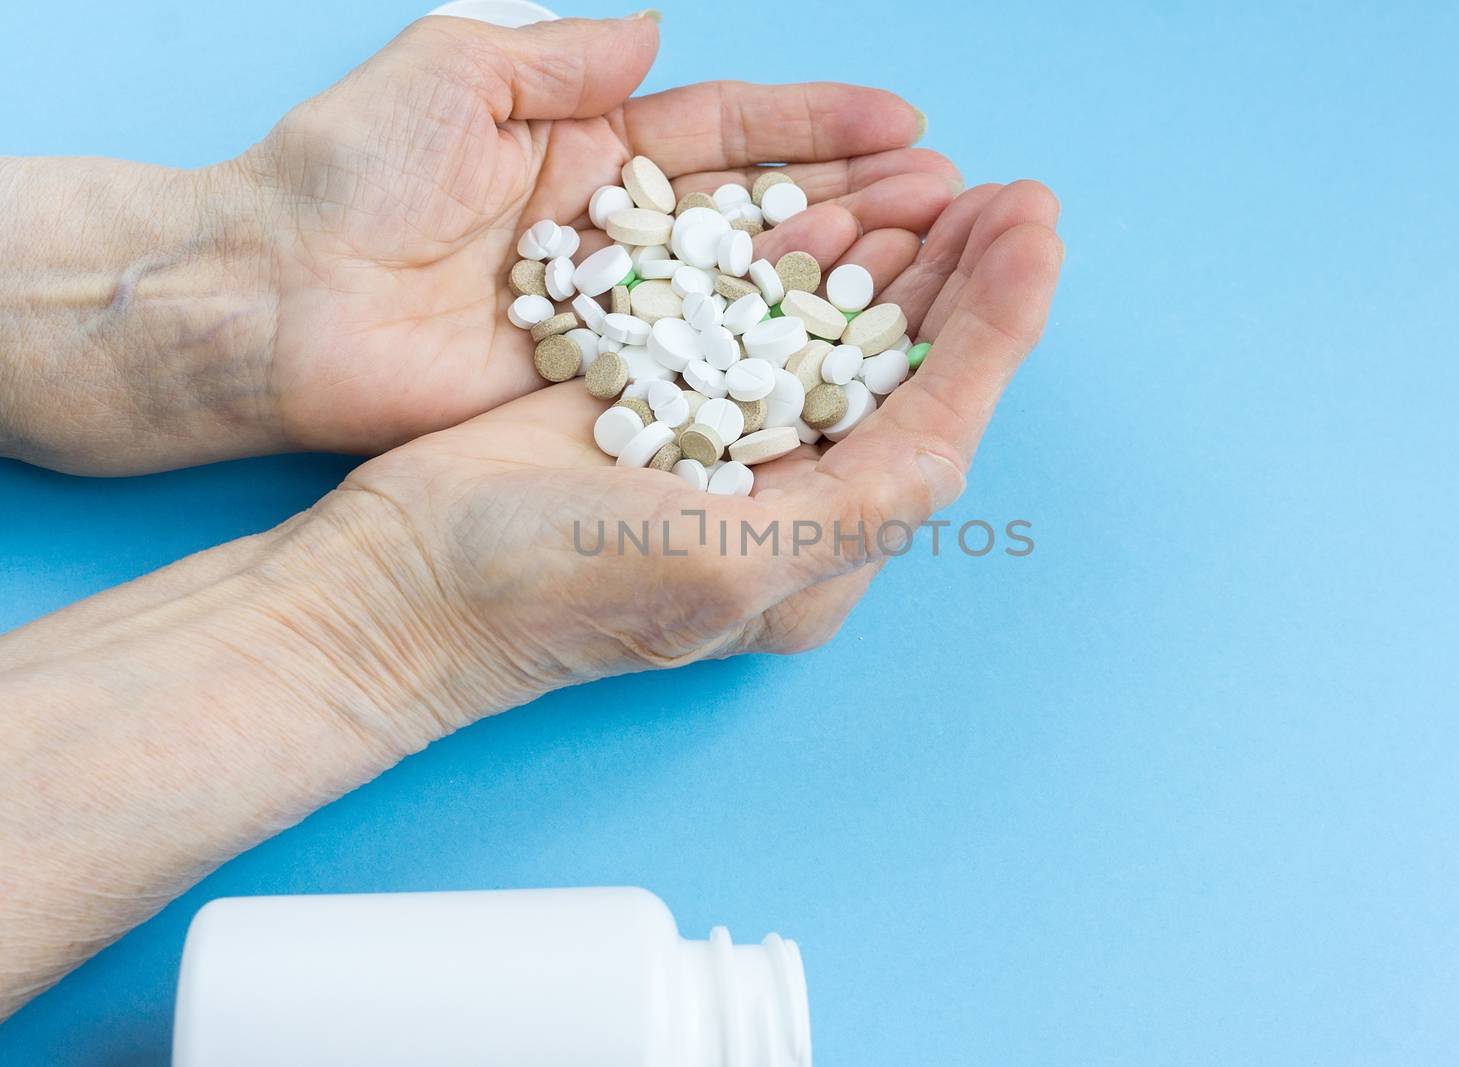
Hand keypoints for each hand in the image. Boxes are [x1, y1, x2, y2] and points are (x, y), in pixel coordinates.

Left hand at [242, 13, 957, 454]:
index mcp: (589, 153)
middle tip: (948, 201)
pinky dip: (764, 365)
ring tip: (926, 266)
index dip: (817, 127)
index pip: (728, 132)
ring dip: (834, 282)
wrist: (263, 300)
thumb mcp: (451, 76)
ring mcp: (613, 319)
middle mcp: (618, 238)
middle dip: (856, 204)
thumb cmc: (341, 175)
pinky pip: (693, 374)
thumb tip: (656, 30)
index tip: (906, 123)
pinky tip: (841, 357)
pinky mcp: (594, 391)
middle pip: (759, 216)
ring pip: (744, 298)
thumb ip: (557, 60)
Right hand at [300, 181, 1060, 738]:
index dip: (996, 331)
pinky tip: (839, 216)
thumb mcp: (710, 563)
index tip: (1034, 235)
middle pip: (904, 385)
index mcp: (815, 561)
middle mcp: (788, 511)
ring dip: (898, 267)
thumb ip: (843, 517)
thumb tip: (948, 458)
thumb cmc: (541, 589)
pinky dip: (806, 267)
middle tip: (1012, 197)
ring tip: (949, 193)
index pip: (936, 432)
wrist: (400, 579)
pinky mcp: (670, 409)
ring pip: (841, 347)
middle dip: (966, 288)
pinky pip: (764, 327)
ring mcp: (729, 455)